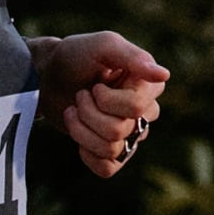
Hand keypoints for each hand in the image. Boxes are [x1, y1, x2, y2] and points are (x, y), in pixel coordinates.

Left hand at [30, 31, 168, 178]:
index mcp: (148, 85)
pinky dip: (88, 155)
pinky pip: (108, 169)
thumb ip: (133, 57)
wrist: (49, 77)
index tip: (96, 86)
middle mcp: (144, 111)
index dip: (108, 101)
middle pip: (120, 131)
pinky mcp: (113, 152)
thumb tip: (164, 75)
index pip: (136, 108)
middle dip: (89, 114)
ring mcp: (129, 134)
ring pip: (111, 149)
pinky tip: (80, 137)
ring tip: (73, 111)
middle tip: (80, 96)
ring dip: (81, 130)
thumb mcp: (104, 46)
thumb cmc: (77, 56)